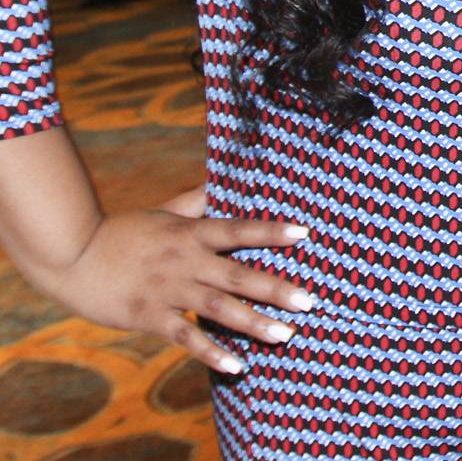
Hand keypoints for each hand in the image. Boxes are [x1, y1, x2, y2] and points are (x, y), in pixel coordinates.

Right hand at [35, 187, 313, 374]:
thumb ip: (197, 199)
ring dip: (253, 323)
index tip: (304, 233)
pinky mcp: (149, 317)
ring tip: (285, 335)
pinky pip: (185, 338)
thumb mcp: (164, 211)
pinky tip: (237, 366)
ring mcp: (168, 291)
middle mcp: (185, 262)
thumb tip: (226, 176)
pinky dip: (211, 353)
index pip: (239, 230)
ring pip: (217, 309)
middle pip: (237, 275)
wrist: (72, 255)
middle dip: (275, 289)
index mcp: (191, 233)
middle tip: (309, 301)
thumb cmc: (123, 231)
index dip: (271, 231)